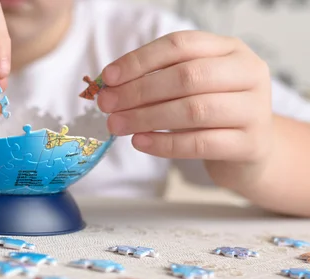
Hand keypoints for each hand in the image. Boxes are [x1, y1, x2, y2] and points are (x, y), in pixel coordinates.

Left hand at [96, 30, 273, 187]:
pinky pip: (200, 143)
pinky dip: (164, 144)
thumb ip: (157, 81)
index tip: (108, 77)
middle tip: (107, 105)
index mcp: (230, 49)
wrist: (250, 151)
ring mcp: (253, 110)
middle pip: (187, 76)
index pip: (181, 45)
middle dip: (139, 91)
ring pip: (194, 109)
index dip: (140, 60)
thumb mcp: (190, 89)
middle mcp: (248, 73)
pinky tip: (139, 142)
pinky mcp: (249, 144)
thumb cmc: (212, 115)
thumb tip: (110, 88)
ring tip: (117, 125)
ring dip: (146, 117)